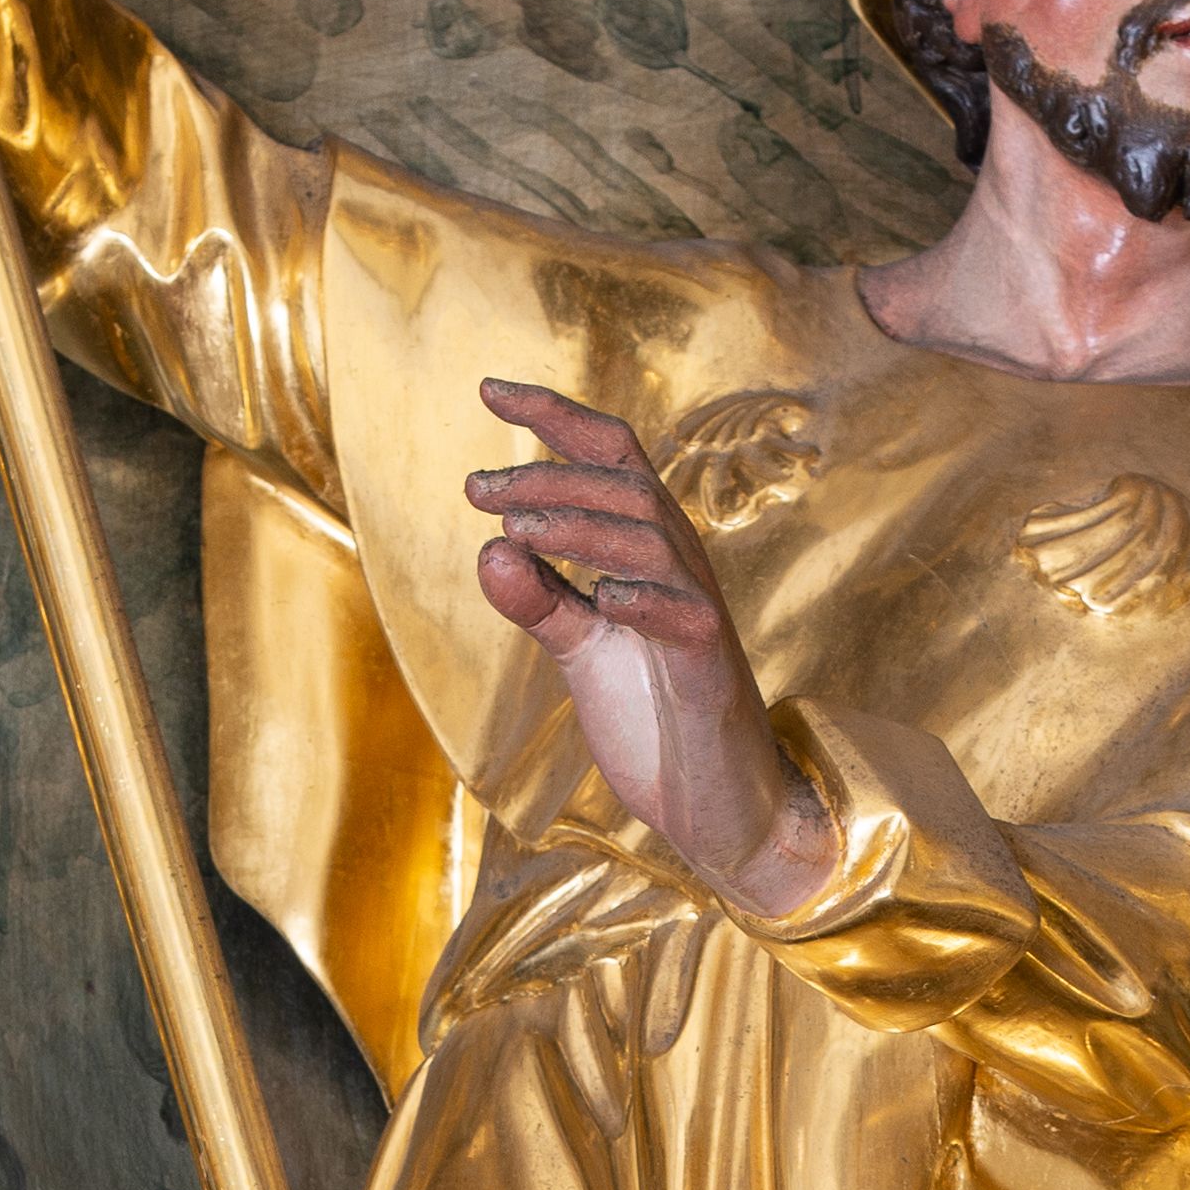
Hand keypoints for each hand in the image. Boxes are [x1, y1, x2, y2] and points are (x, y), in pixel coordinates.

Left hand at [467, 383, 831, 915]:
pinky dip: (643, 597)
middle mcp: (679, 564)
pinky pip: (684, 612)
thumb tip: (488, 548)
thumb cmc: (654, 714)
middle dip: (545, 476)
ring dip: (578, 524)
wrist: (714, 801)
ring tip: (514, 530)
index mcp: (647, 550)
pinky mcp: (708, 662)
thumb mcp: (580, 649)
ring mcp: (699, 610)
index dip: (555, 415)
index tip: (488, 389)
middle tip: (475, 489)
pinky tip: (599, 600)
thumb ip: (538, 600)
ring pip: (648, 535)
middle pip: (622, 484)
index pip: (609, 457)